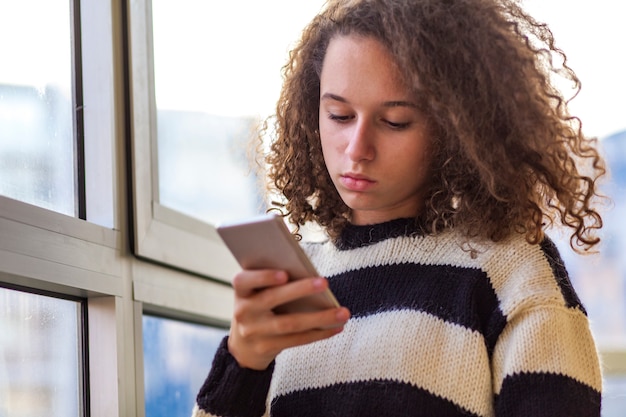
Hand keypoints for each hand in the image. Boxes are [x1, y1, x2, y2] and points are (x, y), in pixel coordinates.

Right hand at [227, 269, 349, 370]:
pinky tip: (336, 327)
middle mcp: (243, 311)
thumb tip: (308, 273)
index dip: (263, 277)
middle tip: (325, 282)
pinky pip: (296, 340)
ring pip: (289, 323)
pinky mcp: (266, 348)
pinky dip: (319, 333)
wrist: (243, 346)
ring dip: (319, 317)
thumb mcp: (256, 293)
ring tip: (343, 312)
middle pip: (272, 299)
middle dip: (300, 290)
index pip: (244, 280)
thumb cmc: (258, 307)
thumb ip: (272, 281)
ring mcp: (253, 332)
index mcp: (241, 291)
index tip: (284, 274)